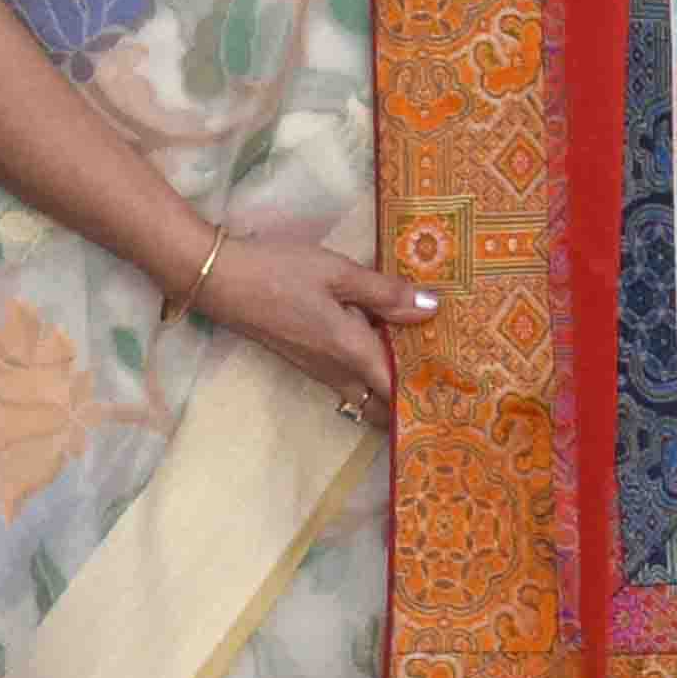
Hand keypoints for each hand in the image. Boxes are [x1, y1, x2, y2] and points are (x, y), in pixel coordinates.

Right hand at [186, 231, 436, 413]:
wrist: (218, 279)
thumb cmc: (280, 272)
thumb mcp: (337, 273)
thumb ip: (385, 293)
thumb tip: (433, 309)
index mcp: (350, 352)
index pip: (397, 392)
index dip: (426, 398)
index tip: (458, 397)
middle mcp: (336, 371)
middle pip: (381, 404)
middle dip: (410, 403)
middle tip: (445, 386)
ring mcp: (317, 368)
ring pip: (363, 393)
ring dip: (390, 388)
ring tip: (424, 364)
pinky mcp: (304, 358)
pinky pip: (347, 378)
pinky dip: (370, 372)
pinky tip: (384, 342)